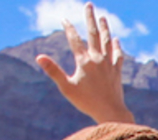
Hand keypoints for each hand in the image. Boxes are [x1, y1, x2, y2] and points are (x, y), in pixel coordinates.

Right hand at [37, 2, 135, 124]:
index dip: (68, 27)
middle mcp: (98, 58)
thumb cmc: (86, 102)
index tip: (64, 19)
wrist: (110, 111)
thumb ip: (53, 71)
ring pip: (107, 41)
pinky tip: (116, 40)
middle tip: (89, 5)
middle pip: (93, 33)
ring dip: (104, 28)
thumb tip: (38, 57)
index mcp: (84, 61)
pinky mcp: (117, 71)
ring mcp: (109, 64)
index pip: (74, 39)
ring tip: (102, 17)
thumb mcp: (66, 87)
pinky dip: (116, 46)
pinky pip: (118, 55)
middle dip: (90, 18)